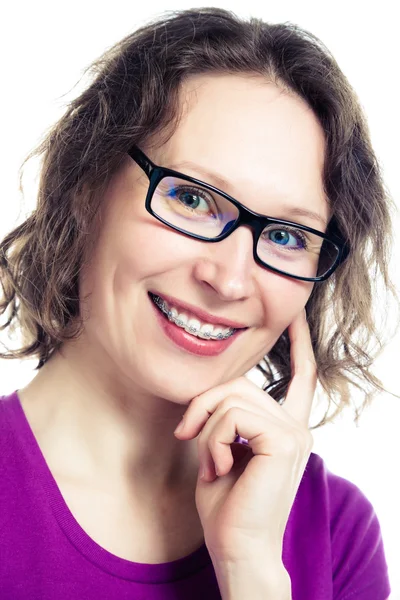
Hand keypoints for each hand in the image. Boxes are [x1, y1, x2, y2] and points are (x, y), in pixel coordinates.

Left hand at [174, 309, 316, 564]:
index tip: (294, 314)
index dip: (298, 342)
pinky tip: (219, 467)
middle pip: (241, 382)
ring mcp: (294, 432)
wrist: (237, 548)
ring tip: (210, 461)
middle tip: (186, 434)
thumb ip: (228, 415)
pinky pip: (233, 415)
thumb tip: (217, 392)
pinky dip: (214, 438)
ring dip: (206, 427)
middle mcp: (296, 425)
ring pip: (233, 396)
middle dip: (204, 403)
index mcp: (286, 426)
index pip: (301, 374)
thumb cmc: (226, 503)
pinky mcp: (283, 440)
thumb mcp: (222, 448)